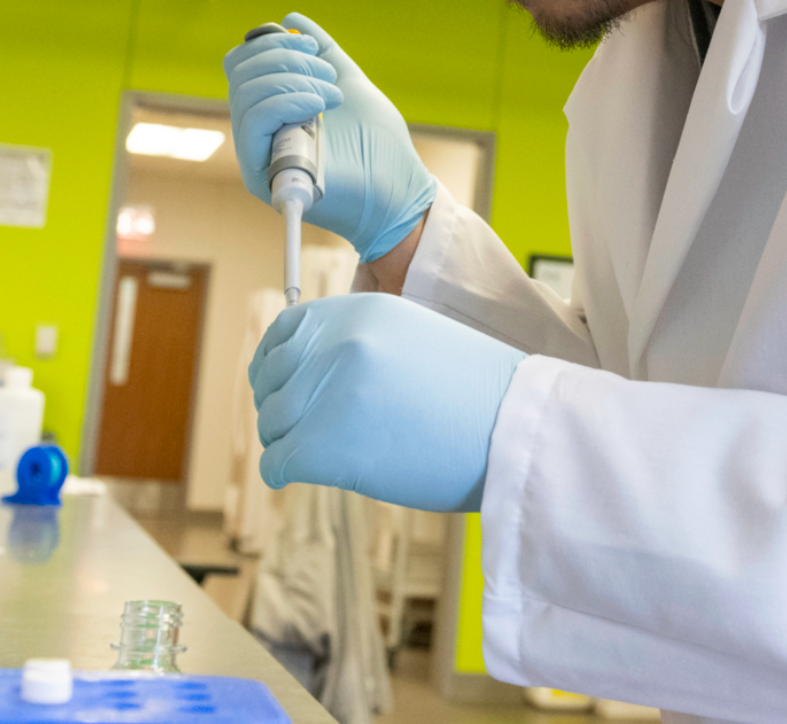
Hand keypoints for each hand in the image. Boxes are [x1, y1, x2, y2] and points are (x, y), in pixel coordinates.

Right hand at [225, 12, 438, 261]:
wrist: (398, 193)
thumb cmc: (380, 148)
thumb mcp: (350, 84)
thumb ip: (323, 53)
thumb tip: (290, 18)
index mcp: (273, 107)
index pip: (243, 63)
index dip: (272, 43)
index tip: (314, 48)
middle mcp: (258, 129)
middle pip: (239, 71)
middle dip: (285, 58)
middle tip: (328, 77)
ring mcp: (257, 152)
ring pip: (245, 92)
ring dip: (294, 80)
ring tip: (332, 97)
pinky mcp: (261, 174)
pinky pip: (252, 122)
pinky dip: (286, 101)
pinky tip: (319, 107)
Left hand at [248, 293, 526, 512]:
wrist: (516, 432)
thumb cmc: (478, 398)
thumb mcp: (416, 339)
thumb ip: (361, 342)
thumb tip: (308, 371)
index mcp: (361, 311)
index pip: (285, 329)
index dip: (277, 363)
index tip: (283, 385)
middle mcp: (340, 343)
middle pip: (271, 379)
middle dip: (281, 408)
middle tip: (305, 431)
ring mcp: (330, 392)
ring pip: (271, 422)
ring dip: (289, 442)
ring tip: (324, 454)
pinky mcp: (325, 444)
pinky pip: (277, 462)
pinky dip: (285, 472)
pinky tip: (309, 474)